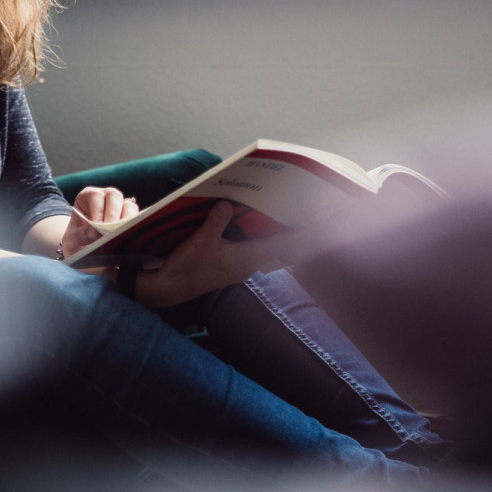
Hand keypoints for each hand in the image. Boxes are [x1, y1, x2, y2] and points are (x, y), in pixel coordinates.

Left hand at [63, 186, 138, 271]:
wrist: (83, 250)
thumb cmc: (76, 241)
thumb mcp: (72, 239)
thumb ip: (81, 235)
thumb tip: (97, 234)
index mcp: (87, 196)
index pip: (95, 196)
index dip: (98, 211)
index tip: (97, 228)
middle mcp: (105, 196)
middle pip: (114, 196)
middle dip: (114, 215)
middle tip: (111, 233)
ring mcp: (120, 206)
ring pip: (129, 206)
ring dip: (127, 221)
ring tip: (121, 237)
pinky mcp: (130, 218)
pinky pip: (137, 219)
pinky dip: (135, 228)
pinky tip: (129, 239)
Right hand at [133, 201, 291, 306]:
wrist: (171, 289)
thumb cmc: (188, 267)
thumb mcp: (201, 240)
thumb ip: (217, 221)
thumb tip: (227, 203)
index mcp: (247, 258)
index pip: (283, 243)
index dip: (302, 232)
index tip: (320, 220)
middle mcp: (249, 264)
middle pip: (277, 245)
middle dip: (288, 228)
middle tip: (297, 207)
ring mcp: (240, 268)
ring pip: (264, 247)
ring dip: (271, 232)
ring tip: (278, 213)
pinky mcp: (230, 267)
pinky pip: (252, 250)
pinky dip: (256, 238)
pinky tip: (248, 226)